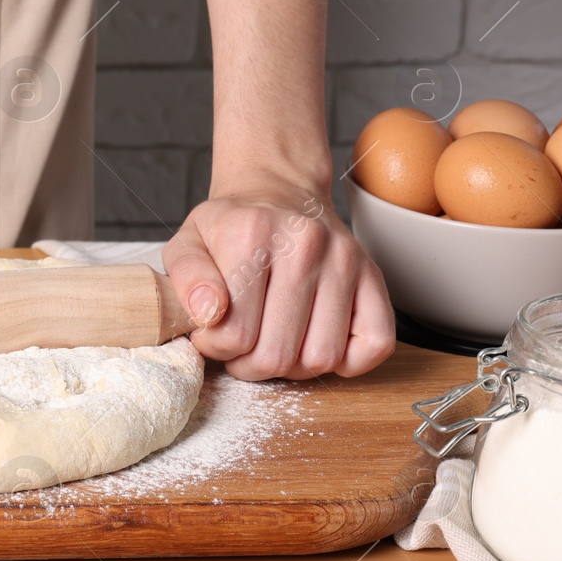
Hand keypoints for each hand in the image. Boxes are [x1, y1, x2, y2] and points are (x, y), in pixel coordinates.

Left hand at [162, 181, 394, 380]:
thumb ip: (186, 280)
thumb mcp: (187, 243)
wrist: (277, 193)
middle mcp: (305, 244)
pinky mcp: (374, 275)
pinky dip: (347, 362)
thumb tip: (209, 313)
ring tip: (274, 342)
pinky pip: (375, 344)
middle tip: (241, 345)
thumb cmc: (231, 227)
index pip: (234, 334)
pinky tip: (315, 341)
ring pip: (321, 358)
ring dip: (293, 367)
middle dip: (250, 364)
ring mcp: (345, 260)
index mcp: (252, 234)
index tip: (211, 333)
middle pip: (278, 354)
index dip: (216, 348)